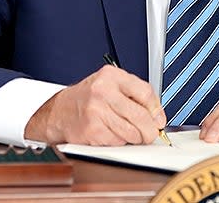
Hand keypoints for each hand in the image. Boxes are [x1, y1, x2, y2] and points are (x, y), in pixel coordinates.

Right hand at [24, 65, 165, 145]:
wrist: (59, 111)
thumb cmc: (88, 98)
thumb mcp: (110, 85)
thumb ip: (135, 94)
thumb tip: (157, 117)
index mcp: (111, 76)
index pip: (145, 92)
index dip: (156, 110)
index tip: (158, 120)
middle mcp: (103, 91)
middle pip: (141, 116)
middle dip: (150, 130)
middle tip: (150, 134)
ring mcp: (96, 111)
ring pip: (132, 132)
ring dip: (135, 138)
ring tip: (128, 133)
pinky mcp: (92, 131)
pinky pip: (118, 142)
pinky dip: (119, 142)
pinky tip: (111, 134)